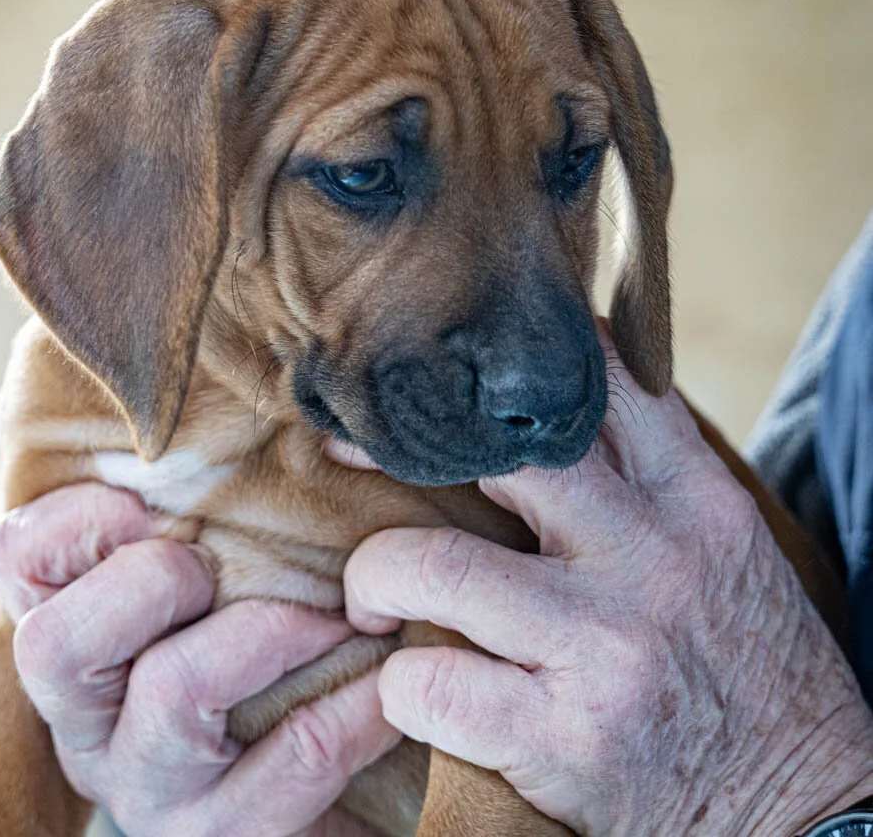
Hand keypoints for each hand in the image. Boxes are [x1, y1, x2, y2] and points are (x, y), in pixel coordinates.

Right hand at [0, 482, 399, 836]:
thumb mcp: (214, 573)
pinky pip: (294, 756)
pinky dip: (352, 703)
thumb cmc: (259, 637)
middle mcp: (89, 723)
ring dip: (270, 631)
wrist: (314, 779)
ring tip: (336, 612)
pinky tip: (386, 671)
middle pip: (57, 643)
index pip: (16, 561)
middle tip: (216, 567)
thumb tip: (286, 423)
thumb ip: (205, 507)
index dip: (74, 518)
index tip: (147, 504)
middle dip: (150, 580)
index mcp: (70, 639)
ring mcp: (152, 789)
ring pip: (174, 692)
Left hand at [343, 329, 872, 835]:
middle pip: (496, 456)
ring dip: (376, 577)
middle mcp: (651, 559)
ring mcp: (607, 647)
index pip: (598, 388)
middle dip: (402, 452)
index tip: (442, 381)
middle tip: (355, 458)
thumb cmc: (747, 666)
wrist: (810, 811)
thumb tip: (554, 409)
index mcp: (694, 502)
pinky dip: (401, 685)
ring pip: (436, 567)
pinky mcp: (567, 739)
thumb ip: (648, 479)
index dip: (503, 372)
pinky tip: (415, 689)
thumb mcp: (722, 550)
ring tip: (374, 597)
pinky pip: (432, 683)